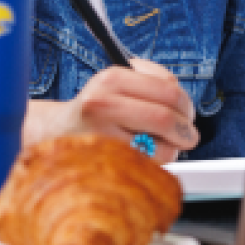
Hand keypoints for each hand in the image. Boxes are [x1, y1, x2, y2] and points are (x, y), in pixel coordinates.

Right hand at [22, 58, 198, 164]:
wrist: (56, 133)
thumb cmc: (95, 109)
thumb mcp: (117, 82)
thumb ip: (152, 82)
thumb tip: (183, 101)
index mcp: (112, 78)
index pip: (168, 89)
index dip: (186, 104)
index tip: (187, 113)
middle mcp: (103, 104)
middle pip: (166, 117)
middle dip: (186, 130)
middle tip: (188, 135)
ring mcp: (101, 135)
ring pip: (161, 146)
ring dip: (171, 149)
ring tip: (163, 146)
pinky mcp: (103, 160)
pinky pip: (147, 166)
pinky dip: (156, 163)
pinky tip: (145, 155)